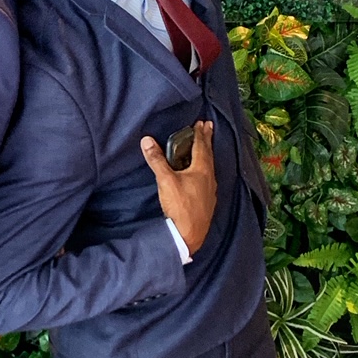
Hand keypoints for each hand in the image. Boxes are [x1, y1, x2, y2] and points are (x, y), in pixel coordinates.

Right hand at [141, 120, 215, 256]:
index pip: (201, 146)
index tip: (201, 123)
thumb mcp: (166, 181)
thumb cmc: (180, 206)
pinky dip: (206, 169)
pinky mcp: (208, 201)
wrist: (189, 235)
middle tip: (208, 127)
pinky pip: (208, 179)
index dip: (200, 134)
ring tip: (205, 147)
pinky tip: (203, 175)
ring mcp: (210, 190)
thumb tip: (147, 141)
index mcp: (202, 169)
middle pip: (208, 154)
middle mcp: (209, 178)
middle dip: (207, 140)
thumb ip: (157, 160)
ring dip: (207, 154)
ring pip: (210, 166)